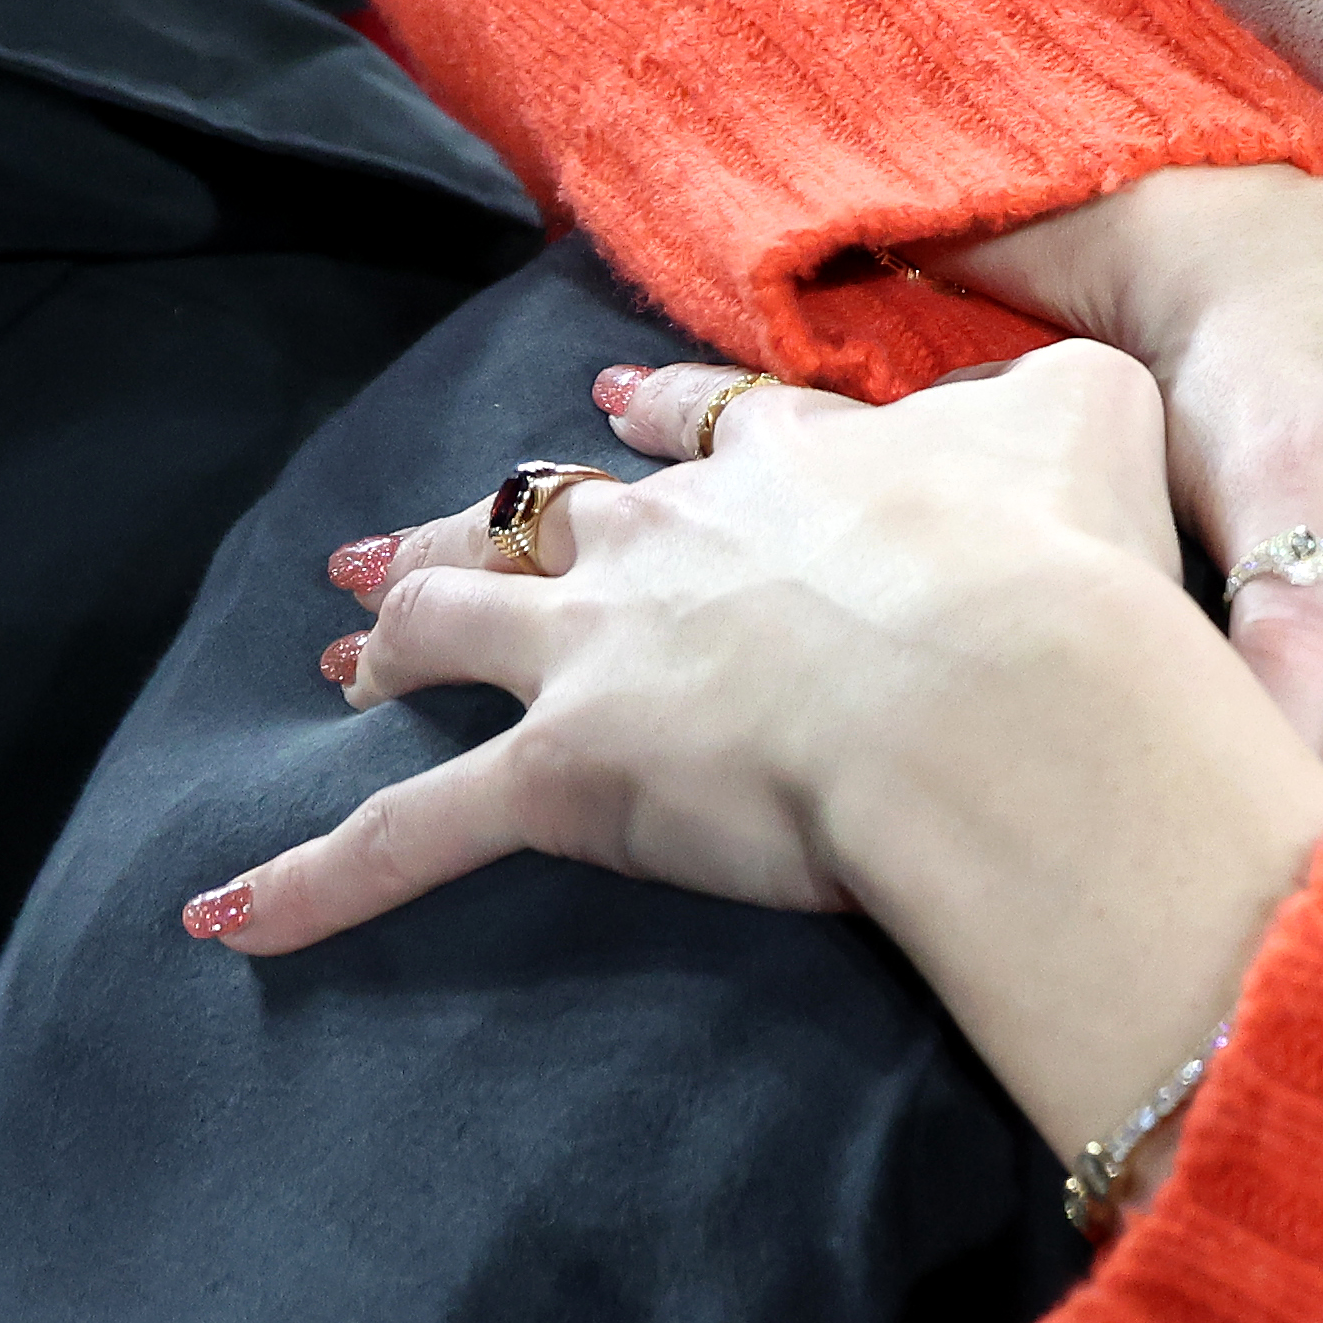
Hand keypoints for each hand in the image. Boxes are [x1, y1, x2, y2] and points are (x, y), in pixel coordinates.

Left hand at [199, 346, 1322, 1157]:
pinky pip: (407, 839)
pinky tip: (225, 924)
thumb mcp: (1097, 419)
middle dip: (477, 527)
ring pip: (455, 627)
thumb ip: (1065, 399)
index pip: (706, 432)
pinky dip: (310, 882)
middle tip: (411, 548)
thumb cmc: (1066, 568)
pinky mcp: (561, 780)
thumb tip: (1070, 398)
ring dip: (389, 642)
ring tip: (338, 661)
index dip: (659, 424)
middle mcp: (671, 541)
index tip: (617, 410)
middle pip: (544, 515)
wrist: (1000, 683)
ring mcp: (601, 653)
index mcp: (794, 466)